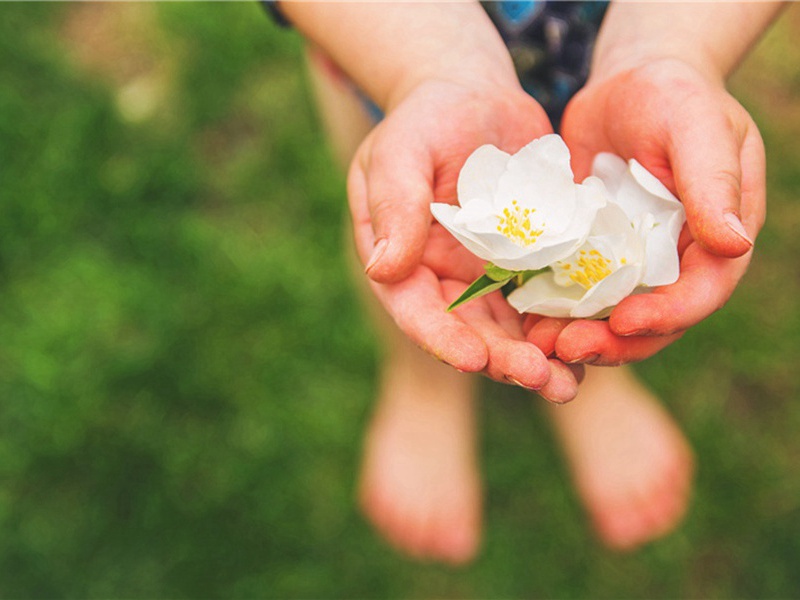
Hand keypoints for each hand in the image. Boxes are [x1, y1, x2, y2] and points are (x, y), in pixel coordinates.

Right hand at [348, 80, 582, 400]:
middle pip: (470, 331)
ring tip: (571, 383)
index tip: (474, 359)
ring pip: (510, 328)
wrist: (472, 97)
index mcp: (404, 261)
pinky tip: (594, 339)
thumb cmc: (425, 118)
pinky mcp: (527, 261)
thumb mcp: (399, 153)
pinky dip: (564, 323)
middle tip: (542, 380)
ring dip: (538, 358)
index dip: (443, 339)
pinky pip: (545, 298)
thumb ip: (394, 207)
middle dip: (503, 360)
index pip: (417, 310)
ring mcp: (487, 274)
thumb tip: (384, 271)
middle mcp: (444, 279)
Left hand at [544, 58, 765, 364]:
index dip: (669, 314)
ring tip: (539, 345)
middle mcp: (678, 258)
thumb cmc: (671, 95)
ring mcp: (634, 260)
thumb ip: (714, 181)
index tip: (626, 324)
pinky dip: (554, 307)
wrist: (625, 86)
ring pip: (611, 313)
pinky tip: (524, 318)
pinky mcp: (594, 254)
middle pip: (654, 316)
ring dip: (579, 333)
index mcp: (717, 235)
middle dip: (614, 340)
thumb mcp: (696, 125)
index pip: (703, 290)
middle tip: (568, 349)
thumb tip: (736, 244)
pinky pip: (576, 289)